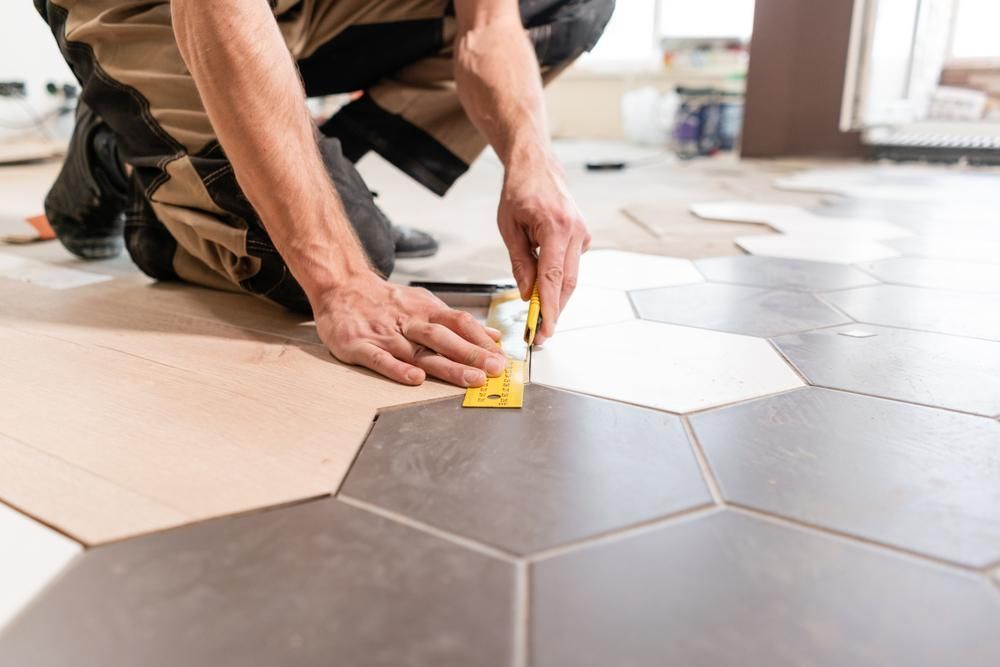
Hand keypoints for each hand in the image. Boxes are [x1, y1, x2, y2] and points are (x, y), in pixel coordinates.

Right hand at [314, 272, 506, 386]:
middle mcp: (409, 322)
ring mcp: (385, 334)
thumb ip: (457, 322)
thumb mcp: (424, 303)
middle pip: (444, 338)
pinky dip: (398, 369)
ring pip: (419, 351)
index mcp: (426, 310)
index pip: (459, 323)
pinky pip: (381, 359)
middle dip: (472, 354)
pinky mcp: (360, 345)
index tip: (501, 357)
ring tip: (470, 379)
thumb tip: (492, 337)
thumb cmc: (386, 301)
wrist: (341, 286)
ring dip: (447, 366)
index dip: (481, 340)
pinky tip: (415, 379)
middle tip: (494, 370)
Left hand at [498, 152, 589, 344]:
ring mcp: (582, 233)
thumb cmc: (520, 191)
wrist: (538, 166)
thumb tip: (528, 294)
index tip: (544, 330)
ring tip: (539, 317)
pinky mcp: (583, 236)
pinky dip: (558, 279)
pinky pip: (570, 265)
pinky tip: (544, 283)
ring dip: (556, 298)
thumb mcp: (509, 228)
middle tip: (540, 333)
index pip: (553, 278)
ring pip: (571, 277)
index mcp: (555, 227)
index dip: (550, 308)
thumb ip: (520, 263)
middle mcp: (575, 231)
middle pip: (567, 283)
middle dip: (554, 311)